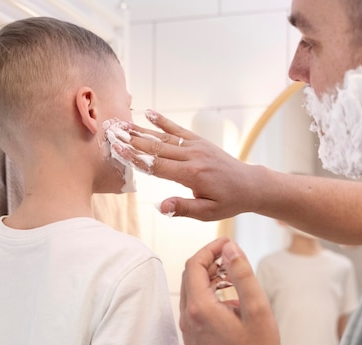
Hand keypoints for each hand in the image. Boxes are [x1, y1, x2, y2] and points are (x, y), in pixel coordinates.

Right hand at [117, 110, 257, 220]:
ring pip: (163, 137)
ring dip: (140, 130)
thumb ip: (183, 208)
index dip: (135, 157)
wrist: (250, 185)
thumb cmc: (228, 202)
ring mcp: (196, 146)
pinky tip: (148, 112)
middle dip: (131, 139)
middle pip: (155, 147)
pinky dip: (162, 121)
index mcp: (191, 175)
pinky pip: (178, 130)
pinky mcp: (199, 142)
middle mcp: (192, 156)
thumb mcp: (207, 213)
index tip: (117, 148)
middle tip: (110, 131)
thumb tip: (161, 207)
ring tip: (121, 124)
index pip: (157, 165)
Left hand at [179, 238, 292, 344]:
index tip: (227, 242)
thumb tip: (229, 248)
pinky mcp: (192, 342)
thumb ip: (241, 273)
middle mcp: (187, 320)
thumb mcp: (257, 306)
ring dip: (209, 281)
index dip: (210, 249)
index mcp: (200, 308)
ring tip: (233, 278)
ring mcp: (187, 332)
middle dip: (209, 262)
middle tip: (231, 257)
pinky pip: (193, 311)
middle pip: (190, 277)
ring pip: (191, 294)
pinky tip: (228, 303)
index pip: (195, 265)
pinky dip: (206, 298)